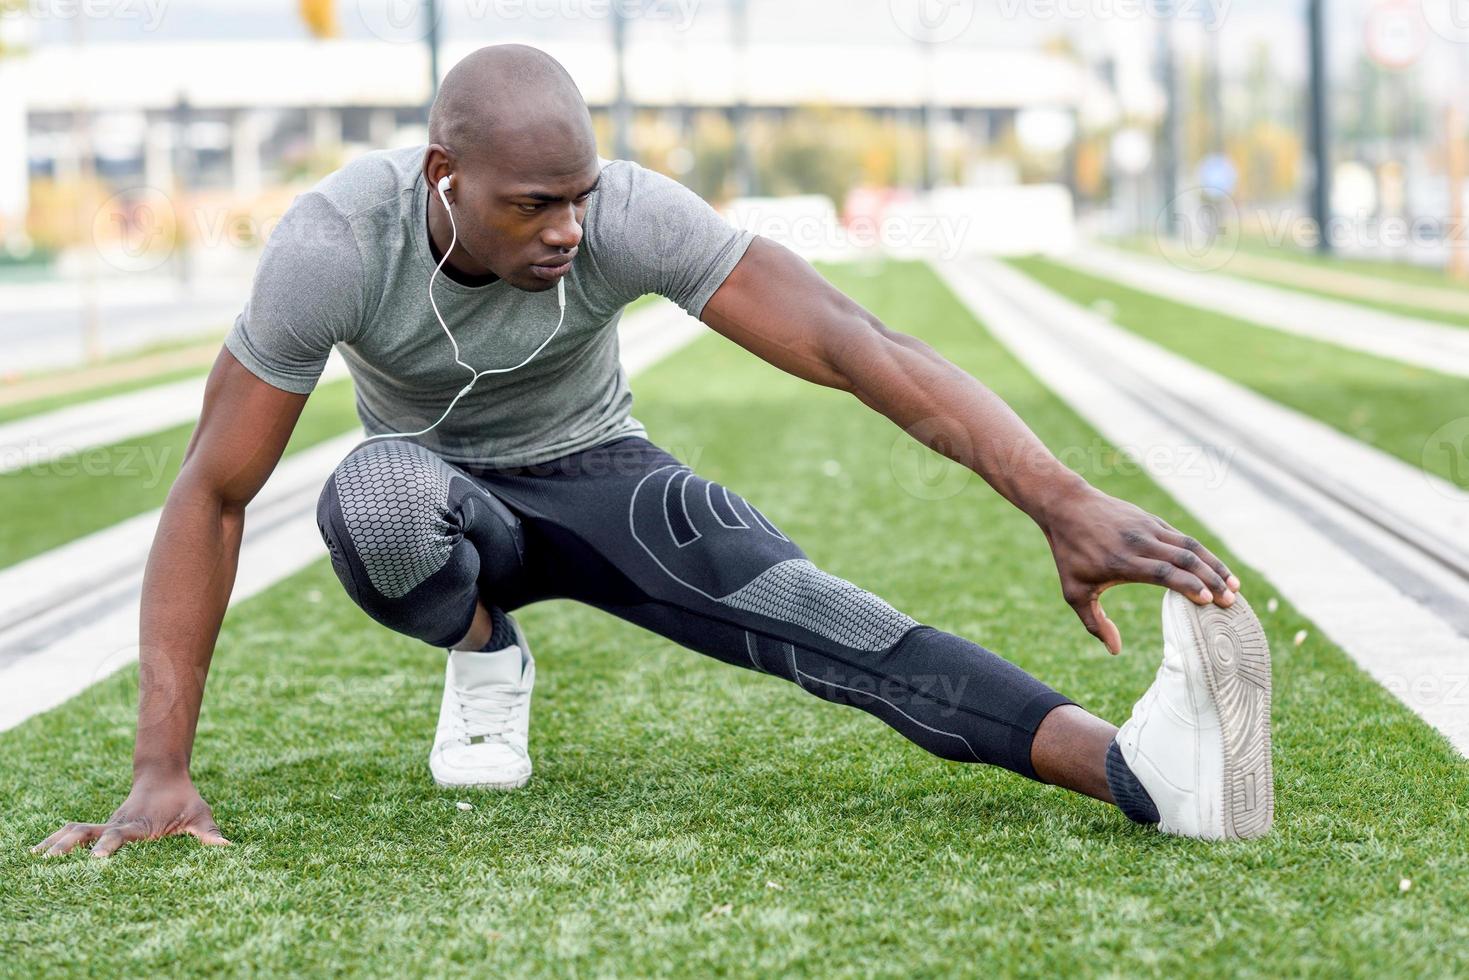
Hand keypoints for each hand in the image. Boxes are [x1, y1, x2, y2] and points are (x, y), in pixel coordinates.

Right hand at [31, 775, 229, 858]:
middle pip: (90, 833)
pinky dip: (57, 840)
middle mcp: (118, 825)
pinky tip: (37, 853)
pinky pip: (77, 832)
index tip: (98, 857)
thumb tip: (226, 846)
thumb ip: (209, 832)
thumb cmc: (185, 800)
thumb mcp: (199, 814)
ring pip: (78, 831)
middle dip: (72, 845)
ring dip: (58, 842)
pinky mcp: (103, 828)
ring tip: (37, 858)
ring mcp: (108, 826)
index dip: (110, 845)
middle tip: (52, 859)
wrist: (165, 776)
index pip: (121, 836)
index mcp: (139, 825)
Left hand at [1040, 485, 1240, 653]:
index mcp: (1122, 561)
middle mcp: (1140, 543)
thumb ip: (1094, 623)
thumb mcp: (1074, 591)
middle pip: (1184, 559)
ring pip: (1190, 546)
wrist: (1067, 506)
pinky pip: (1183, 538)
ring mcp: (1148, 529)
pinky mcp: (1152, 521)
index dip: (1188, 585)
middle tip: (1231, 601)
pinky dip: (1203, 554)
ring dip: (1214, 566)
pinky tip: (1216, 569)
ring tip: (1234, 586)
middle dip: (1211, 580)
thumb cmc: (1069, 553)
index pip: (1163, 572)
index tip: (1209, 600)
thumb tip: (1115, 651)